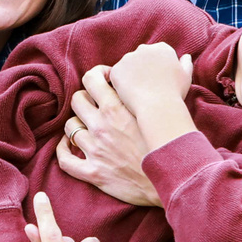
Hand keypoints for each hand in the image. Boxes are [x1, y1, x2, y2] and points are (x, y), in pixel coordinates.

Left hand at [56, 64, 161, 206]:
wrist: (172, 180)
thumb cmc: (173, 145)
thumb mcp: (168, 111)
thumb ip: (157, 90)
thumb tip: (179, 62)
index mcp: (117, 109)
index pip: (92, 79)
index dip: (95, 76)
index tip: (105, 81)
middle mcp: (101, 127)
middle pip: (77, 100)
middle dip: (85, 98)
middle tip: (96, 104)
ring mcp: (95, 150)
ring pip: (70, 127)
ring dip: (77, 124)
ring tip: (87, 126)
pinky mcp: (93, 173)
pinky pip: (65, 160)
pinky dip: (62, 151)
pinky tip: (67, 147)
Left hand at [108, 45, 192, 118]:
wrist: (158, 106)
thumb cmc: (174, 94)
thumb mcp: (186, 77)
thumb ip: (185, 64)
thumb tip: (185, 57)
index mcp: (162, 48)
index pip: (155, 54)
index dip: (155, 68)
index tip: (157, 81)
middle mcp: (144, 49)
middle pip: (140, 57)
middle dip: (141, 69)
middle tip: (146, 87)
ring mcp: (128, 58)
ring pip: (127, 66)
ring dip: (130, 76)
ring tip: (138, 92)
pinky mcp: (116, 69)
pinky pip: (116, 76)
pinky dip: (120, 84)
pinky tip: (129, 95)